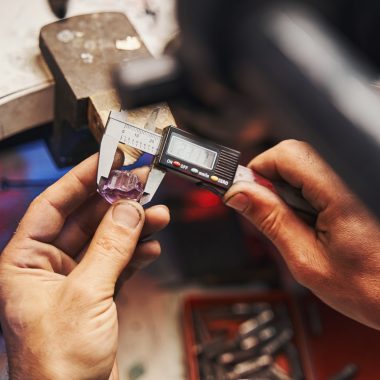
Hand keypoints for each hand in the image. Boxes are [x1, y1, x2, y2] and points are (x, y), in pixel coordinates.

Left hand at [0, 155, 169, 379]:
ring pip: (105, 242)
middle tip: (141, 186)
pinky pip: (117, 263)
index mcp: (24, 263)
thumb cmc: (57, 366)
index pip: (52, 206)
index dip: (79, 180)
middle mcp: (47, 269)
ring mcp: (73, 282)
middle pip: (84, 221)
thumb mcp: (86, 296)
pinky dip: (135, 254)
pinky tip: (151, 247)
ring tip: (157, 216)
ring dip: (132, 228)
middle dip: (115, 204)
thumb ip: (110, 248)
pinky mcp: (95, 296)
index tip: (104, 161)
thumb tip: (129, 211)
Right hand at [224, 140, 379, 329]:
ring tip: (287, 226)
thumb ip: (272, 222)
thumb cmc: (364, 286)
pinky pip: (307, 186)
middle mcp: (341, 186)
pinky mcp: (340, 199)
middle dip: (266, 180)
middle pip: (290, 157)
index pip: (287, 155)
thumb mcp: (305, 260)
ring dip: (279, 193)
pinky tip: (300, 224)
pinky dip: (292, 200)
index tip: (242, 192)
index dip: (258, 169)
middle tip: (262, 213)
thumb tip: (240, 194)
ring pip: (296, 171)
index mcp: (336, 196)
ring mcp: (342, 191)